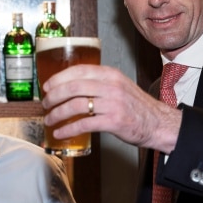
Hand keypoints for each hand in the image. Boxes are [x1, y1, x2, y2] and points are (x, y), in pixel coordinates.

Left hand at [40, 64, 182, 152]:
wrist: (158, 123)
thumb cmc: (136, 106)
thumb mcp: (119, 86)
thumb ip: (99, 83)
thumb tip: (71, 86)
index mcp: (110, 74)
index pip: (78, 71)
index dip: (59, 78)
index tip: (47, 86)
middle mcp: (111, 86)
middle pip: (73, 87)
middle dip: (54, 96)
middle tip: (45, 103)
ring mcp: (112, 104)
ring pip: (75, 105)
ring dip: (58, 113)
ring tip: (50, 119)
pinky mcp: (113, 121)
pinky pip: (83, 124)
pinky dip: (68, 129)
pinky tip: (60, 132)